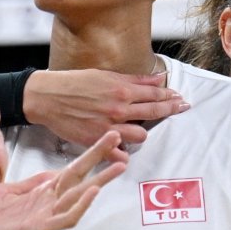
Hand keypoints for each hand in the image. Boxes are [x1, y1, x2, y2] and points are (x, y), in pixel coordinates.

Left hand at [0, 132, 127, 229]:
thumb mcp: (8, 190)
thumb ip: (32, 183)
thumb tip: (54, 172)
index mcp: (41, 193)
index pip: (71, 170)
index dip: (89, 154)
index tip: (106, 138)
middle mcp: (47, 204)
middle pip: (80, 178)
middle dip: (100, 160)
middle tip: (119, 139)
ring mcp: (44, 217)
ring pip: (79, 198)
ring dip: (99, 182)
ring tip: (118, 166)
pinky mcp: (37, 229)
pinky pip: (64, 218)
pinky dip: (80, 205)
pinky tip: (91, 190)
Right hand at [23, 69, 187, 146]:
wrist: (48, 97)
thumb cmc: (74, 83)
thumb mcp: (105, 75)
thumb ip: (134, 79)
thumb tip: (157, 79)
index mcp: (121, 91)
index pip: (155, 95)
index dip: (170, 97)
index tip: (180, 98)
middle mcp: (119, 110)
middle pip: (154, 113)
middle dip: (171, 109)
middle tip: (183, 108)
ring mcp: (109, 127)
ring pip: (141, 136)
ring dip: (143, 133)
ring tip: (141, 128)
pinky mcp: (97, 141)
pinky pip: (118, 154)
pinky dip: (123, 154)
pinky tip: (125, 151)